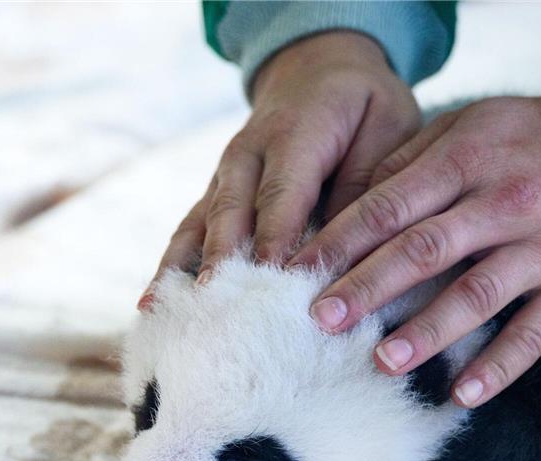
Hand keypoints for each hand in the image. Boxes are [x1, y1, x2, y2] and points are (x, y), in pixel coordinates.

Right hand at [139, 30, 419, 307]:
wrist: (319, 69)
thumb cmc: (364, 106)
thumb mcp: (388, 126)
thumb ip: (365, 183)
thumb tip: (346, 244)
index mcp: (294, 132)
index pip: (282, 192)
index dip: (274, 236)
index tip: (269, 279)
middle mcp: (247, 153)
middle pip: (230, 212)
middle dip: (223, 261)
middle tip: (219, 309)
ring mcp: (225, 175)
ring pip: (199, 224)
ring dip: (181, 269)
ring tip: (159, 312)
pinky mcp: (216, 194)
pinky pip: (188, 231)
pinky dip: (172, 266)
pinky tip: (153, 303)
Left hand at [288, 85, 540, 407]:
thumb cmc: (540, 136)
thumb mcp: (475, 124)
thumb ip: (413, 160)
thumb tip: (351, 205)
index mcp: (470, 159)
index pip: (389, 206)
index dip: (339, 242)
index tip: (297, 273)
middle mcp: (505, 203)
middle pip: (423, 251)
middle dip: (366, 290)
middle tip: (320, 322)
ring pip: (477, 296)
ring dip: (426, 333)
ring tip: (381, 363)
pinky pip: (537, 333)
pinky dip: (501, 366)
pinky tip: (463, 395)